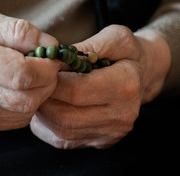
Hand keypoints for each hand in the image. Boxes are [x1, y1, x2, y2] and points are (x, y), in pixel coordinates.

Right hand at [0, 8, 59, 132]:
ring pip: (27, 111)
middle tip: (47, 65)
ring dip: (40, 92)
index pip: (22, 75)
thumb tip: (52, 45)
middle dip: (49, 81)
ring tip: (31, 74)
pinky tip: (18, 87)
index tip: (54, 56)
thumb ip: (20, 31)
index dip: (48, 67)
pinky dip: (27, 103)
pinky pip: (17, 119)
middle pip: (29, 98)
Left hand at [30, 25, 170, 148]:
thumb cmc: (126, 53)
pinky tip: (50, 106)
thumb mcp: (115, 37)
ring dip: (43, 112)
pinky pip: (63, 140)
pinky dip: (48, 125)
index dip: (53, 80)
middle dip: (44, 97)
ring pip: (61, 130)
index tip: (44, 68)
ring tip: (42, 92)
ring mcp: (111, 133)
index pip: (77, 90)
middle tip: (37, 82)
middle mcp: (121, 116)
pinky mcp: (101, 142)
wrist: (143, 76)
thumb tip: (57, 58)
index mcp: (126, 86)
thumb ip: (88, 46)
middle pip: (65, 115)